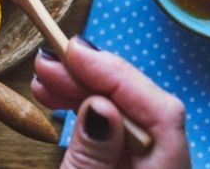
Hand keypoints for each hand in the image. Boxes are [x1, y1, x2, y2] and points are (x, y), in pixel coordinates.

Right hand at [32, 37, 190, 168]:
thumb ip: (92, 154)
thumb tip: (97, 105)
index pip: (160, 112)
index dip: (119, 75)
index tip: (76, 52)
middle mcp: (165, 168)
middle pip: (142, 109)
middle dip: (93, 79)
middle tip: (48, 62)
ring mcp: (147, 167)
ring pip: (126, 118)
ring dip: (83, 92)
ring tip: (45, 79)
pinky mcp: (128, 168)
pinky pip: (114, 133)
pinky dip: (86, 114)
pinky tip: (58, 100)